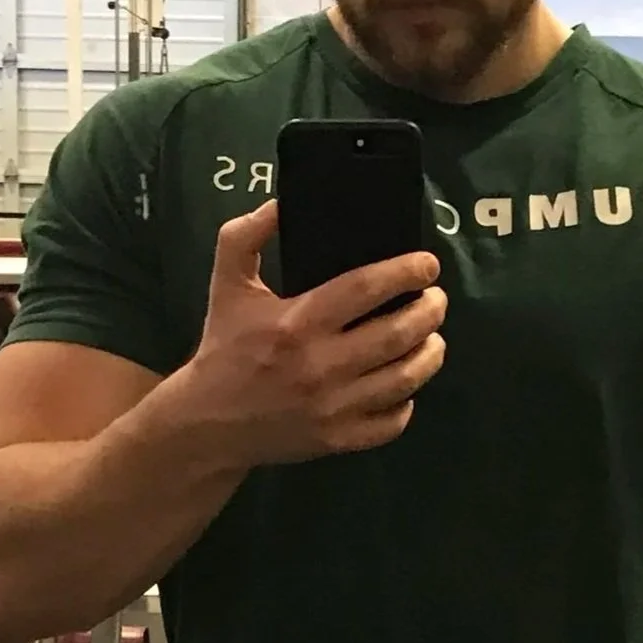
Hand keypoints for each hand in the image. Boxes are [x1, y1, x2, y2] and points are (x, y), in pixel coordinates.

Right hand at [167, 200, 446, 468]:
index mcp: (298, 321)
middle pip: (398, 333)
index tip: (427, 264)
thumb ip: (246, 237)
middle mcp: (321, 365)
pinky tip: (405, 385)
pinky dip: (408, 401)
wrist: (207, 424)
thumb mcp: (226, 284)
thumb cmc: (223, 348)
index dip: (406, 271)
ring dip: (430, 354)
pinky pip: (391, 422)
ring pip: (405, 378)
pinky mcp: (337, 439)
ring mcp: (332, 406)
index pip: (366, 288)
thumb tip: (280, 203)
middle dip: (430, 311)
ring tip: (433, 338)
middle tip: (435, 299)